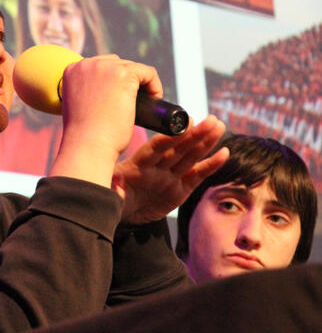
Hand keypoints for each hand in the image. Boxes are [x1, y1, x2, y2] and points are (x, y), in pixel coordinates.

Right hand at [49, 55, 162, 187]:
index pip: (100, 67)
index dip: (114, 82)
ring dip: (142, 84)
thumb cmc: (84, 136)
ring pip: (133, 68)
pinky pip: (147, 73)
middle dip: (128, 81)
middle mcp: (86, 64)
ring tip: (147, 104)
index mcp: (72, 70)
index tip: (121, 98)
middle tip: (134, 103)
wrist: (87, 146)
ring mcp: (104, 67)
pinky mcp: (123, 74)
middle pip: (117, 64)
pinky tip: (154, 99)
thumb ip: (87, 94)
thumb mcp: (79, 107)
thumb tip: (108, 95)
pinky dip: (154, 85)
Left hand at [113, 115, 228, 224]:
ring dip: (205, 142)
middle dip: (195, 134)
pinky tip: (223, 153)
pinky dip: (210, 165)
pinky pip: (197, 176)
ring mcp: (169, 177)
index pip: (157, 147)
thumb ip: (114, 187)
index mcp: (138, 165)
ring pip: (190, 157)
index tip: (185, 123)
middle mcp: (157, 168)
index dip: (171, 136)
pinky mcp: (180, 190)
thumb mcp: (109, 193)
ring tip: (219, 127)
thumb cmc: (110, 197)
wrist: (119, 212)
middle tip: (212, 120)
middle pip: (178, 148)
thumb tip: (116, 181)